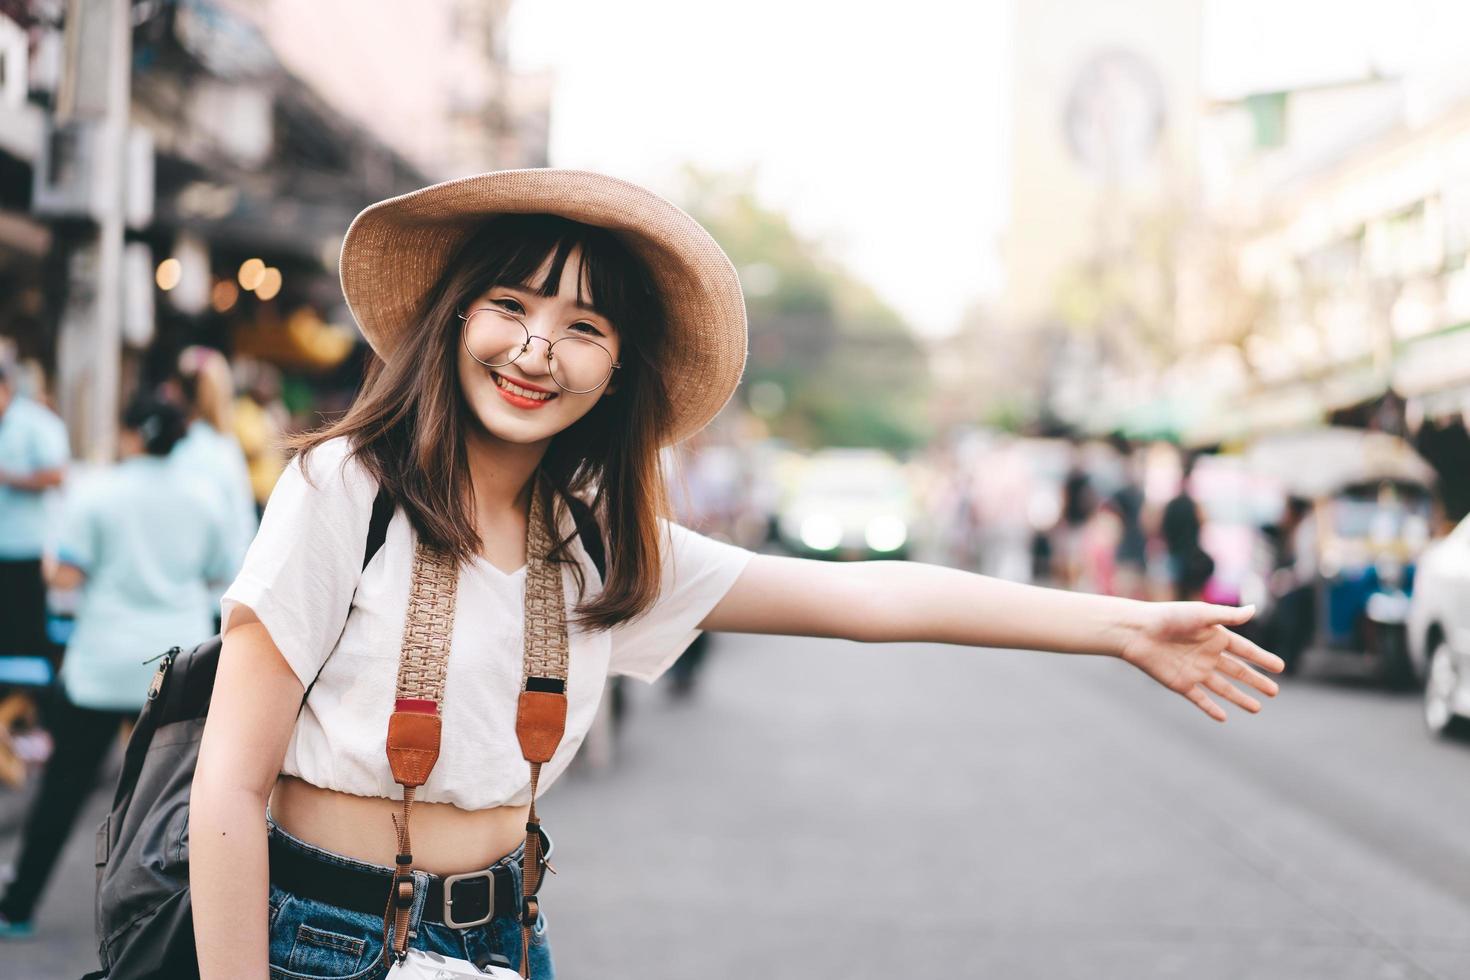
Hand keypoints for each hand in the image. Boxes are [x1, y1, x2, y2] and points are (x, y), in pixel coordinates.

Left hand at [1118, 602, 1283, 722]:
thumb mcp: (1201, 614)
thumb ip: (1227, 616)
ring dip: (1240, 698)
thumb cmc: (1169, 617)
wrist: (1137, 631)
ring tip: (1257, 708)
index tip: (1280, 667)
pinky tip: (1223, 717)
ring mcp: (1195, 670)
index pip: (1245, 650)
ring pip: (1223, 688)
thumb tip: (1254, 610)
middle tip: (1274, 691)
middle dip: (1256, 681)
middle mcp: (1207, 655)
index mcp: (1214, 636)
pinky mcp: (1180, 683)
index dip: (1262, 659)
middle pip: (1237, 671)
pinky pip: (1199, 699)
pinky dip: (1211, 708)